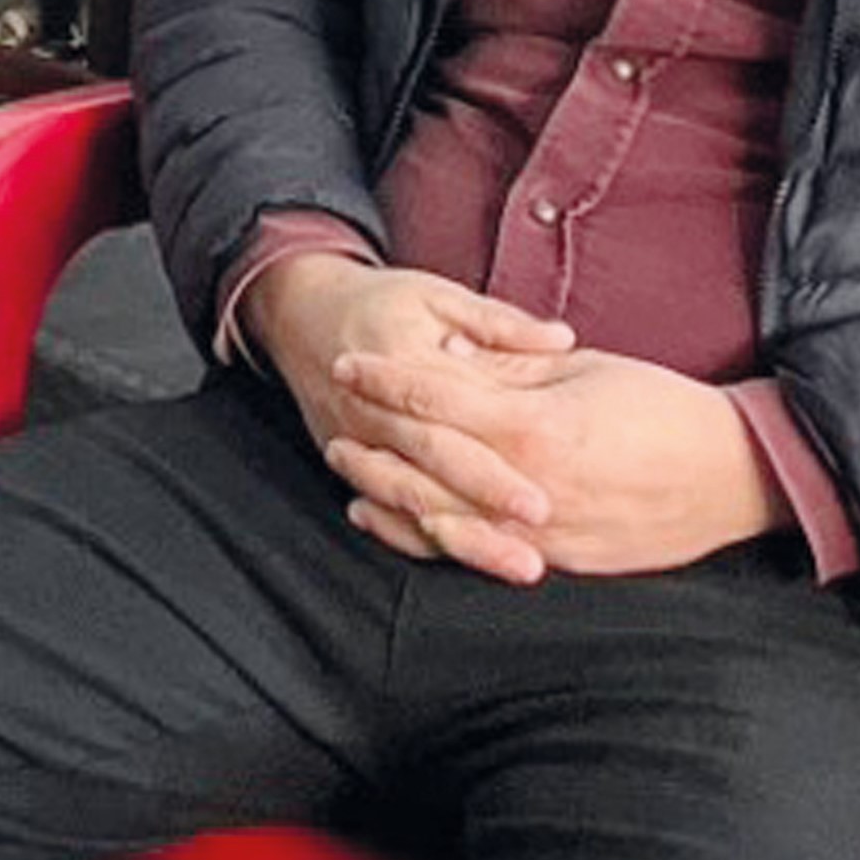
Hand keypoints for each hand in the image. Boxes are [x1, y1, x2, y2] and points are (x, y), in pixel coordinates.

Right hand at [237, 252, 580, 557]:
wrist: (297, 311)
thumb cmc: (380, 301)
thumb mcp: (438, 295)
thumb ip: (500, 323)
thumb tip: (562, 339)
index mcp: (401, 359)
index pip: (456, 415)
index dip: (499, 453)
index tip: (546, 490)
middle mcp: (372, 407)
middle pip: (433, 463)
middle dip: (486, 503)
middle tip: (543, 529)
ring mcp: (354, 437)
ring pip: (409, 498)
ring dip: (464, 536)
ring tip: (518, 563)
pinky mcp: (347, 456)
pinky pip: (383, 507)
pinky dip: (421, 535)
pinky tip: (462, 556)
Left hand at [324, 345, 785, 582]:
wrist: (734, 477)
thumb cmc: (664, 411)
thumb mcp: (585, 372)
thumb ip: (512, 370)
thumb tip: (450, 357)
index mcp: (536, 428)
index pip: (438, 399)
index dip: (386, 378)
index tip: (350, 362)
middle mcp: (528, 487)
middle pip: (423, 459)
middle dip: (372, 430)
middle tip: (334, 406)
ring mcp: (538, 533)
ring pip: (433, 514)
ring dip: (381, 485)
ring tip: (344, 460)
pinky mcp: (553, 562)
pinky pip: (467, 553)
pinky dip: (416, 533)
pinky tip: (384, 515)